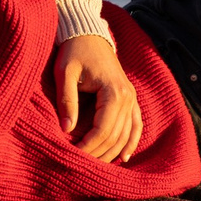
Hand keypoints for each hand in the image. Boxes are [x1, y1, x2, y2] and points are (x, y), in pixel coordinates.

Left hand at [53, 34, 141, 162]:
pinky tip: (124, 157)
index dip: (88, 147)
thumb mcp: (65, 72)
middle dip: (98, 154)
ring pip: (126, 134)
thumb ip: (67, 100)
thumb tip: (66, 130)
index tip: (72, 156)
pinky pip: (136, 125)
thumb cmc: (74, 51)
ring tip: (97, 167)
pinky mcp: (130, 98)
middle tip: (80, 166)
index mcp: (114, 91)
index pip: (103, 130)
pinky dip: (131, 142)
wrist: (89, 34)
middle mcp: (128, 97)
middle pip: (116, 136)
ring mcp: (132, 98)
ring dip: (112, 152)